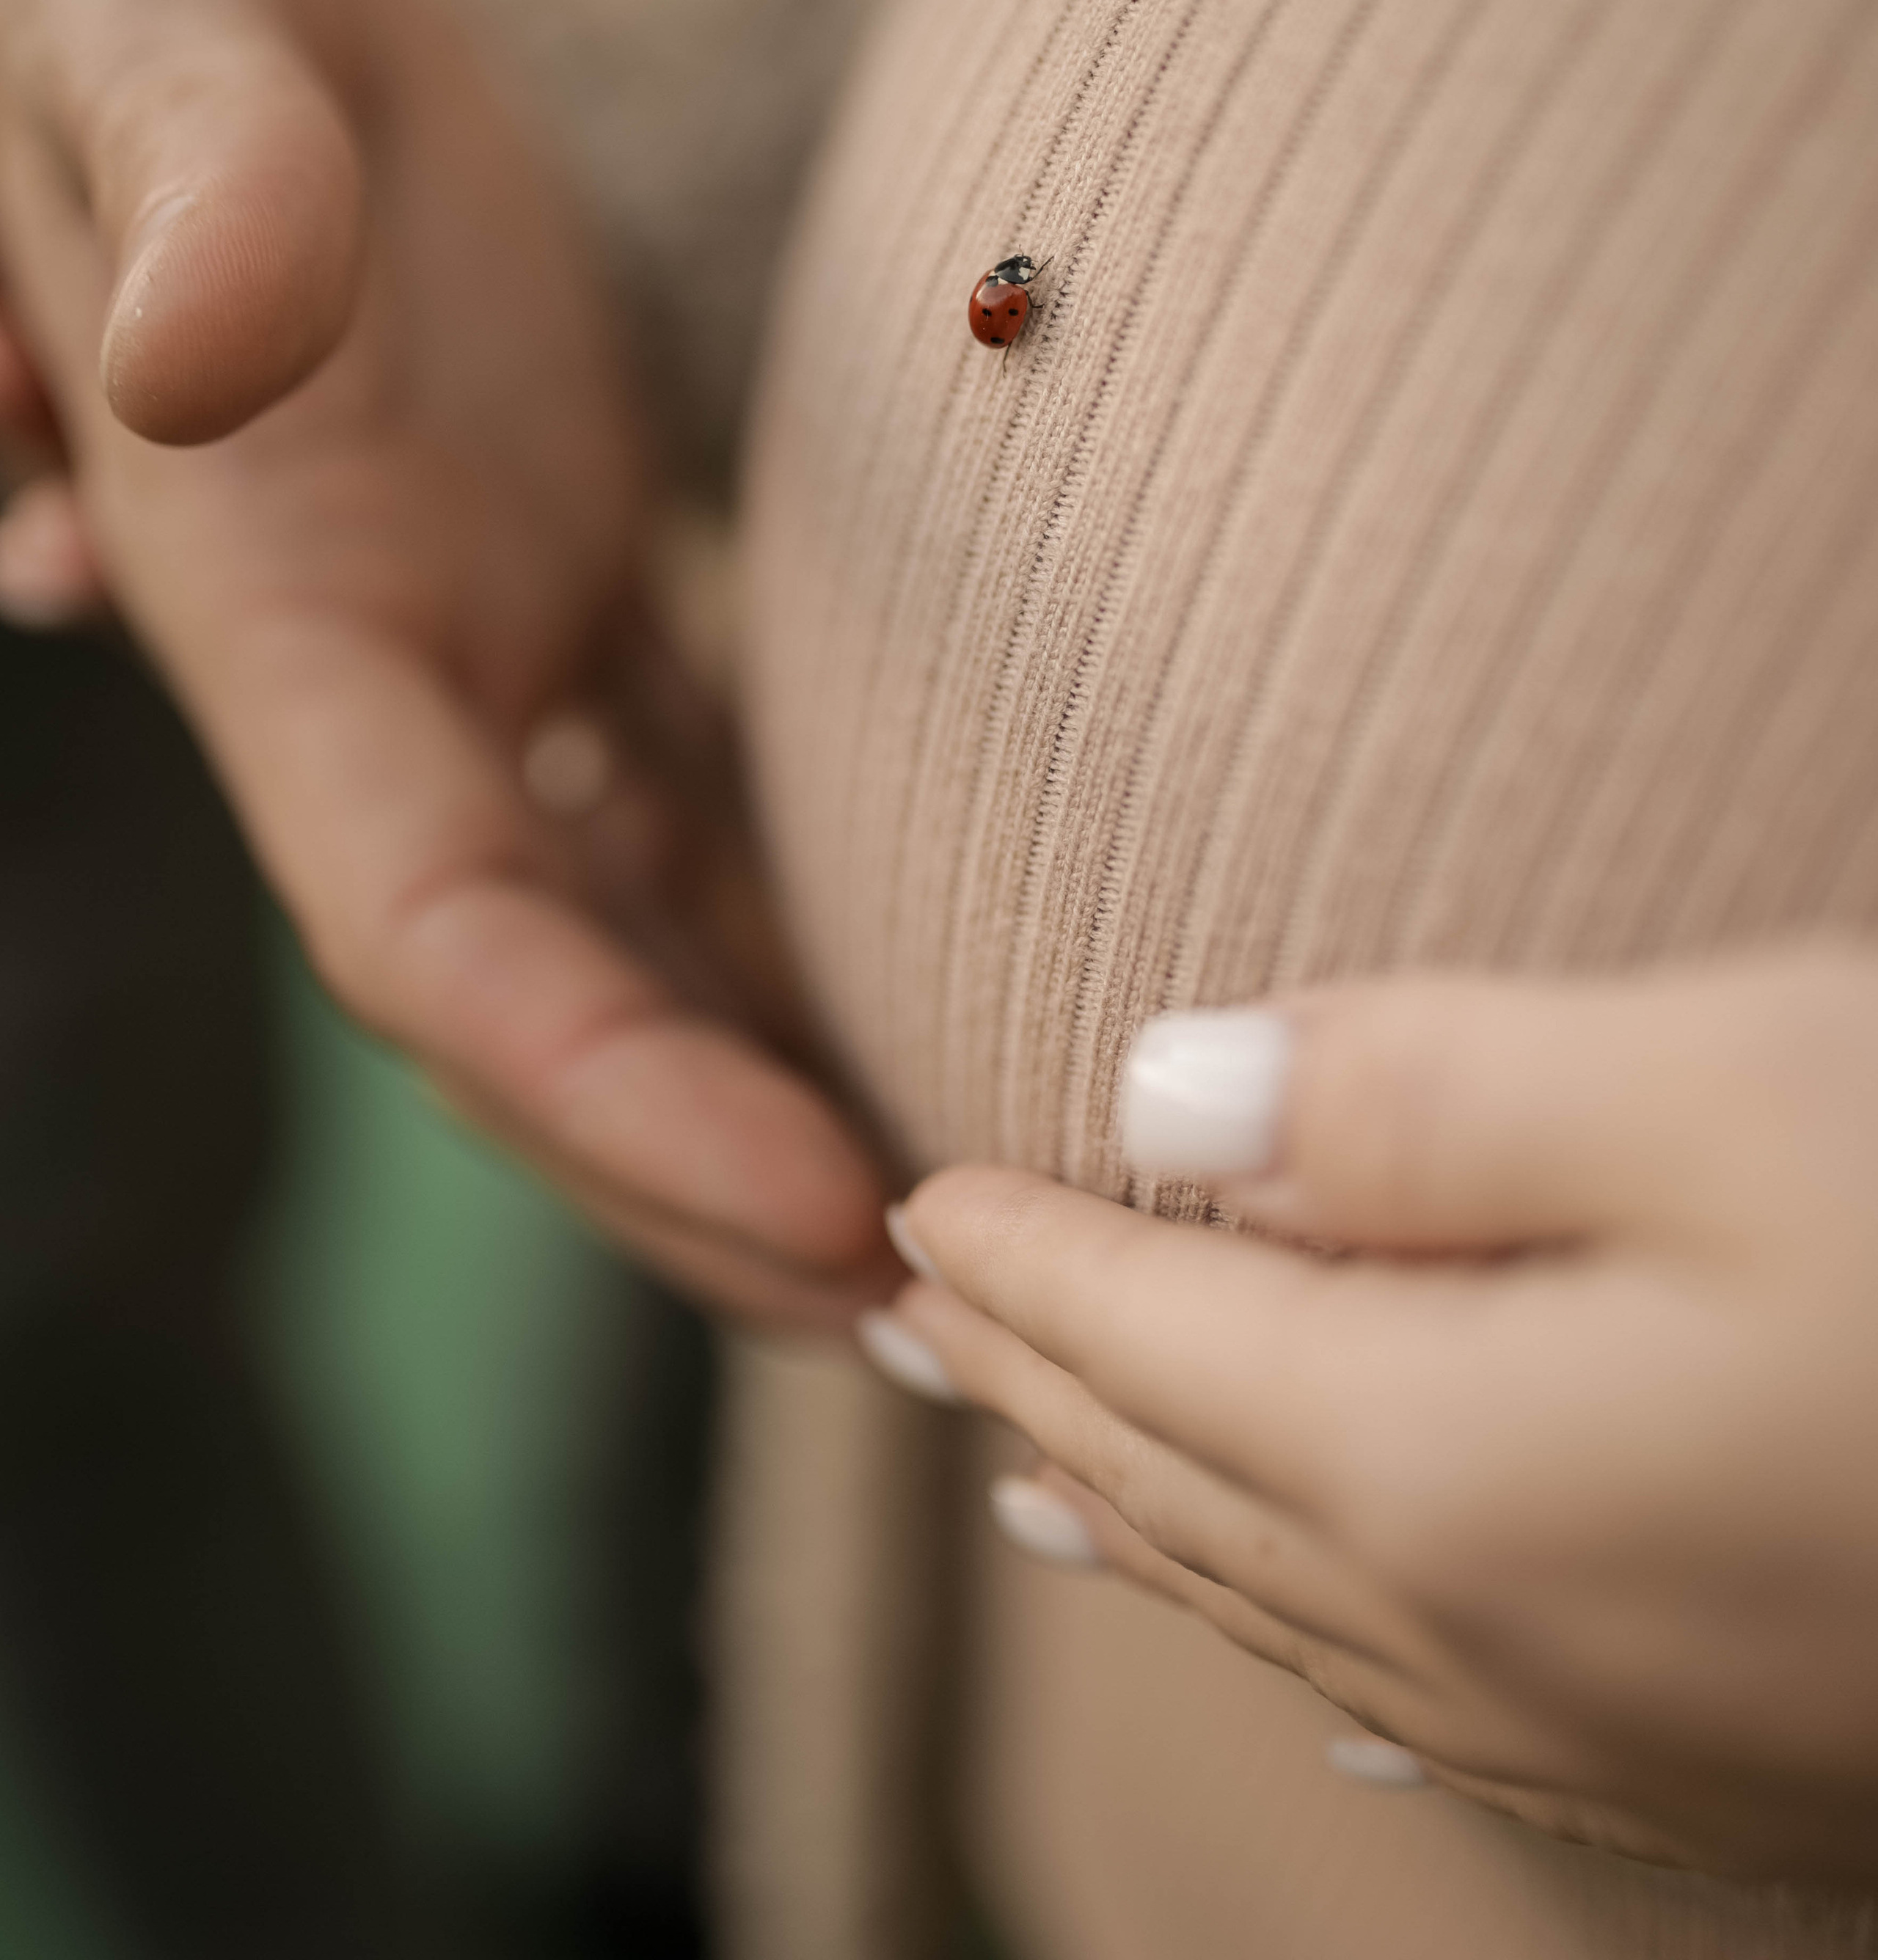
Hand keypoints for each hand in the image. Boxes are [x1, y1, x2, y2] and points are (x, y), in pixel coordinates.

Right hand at [0, 0, 891, 1326]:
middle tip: (948, 1326)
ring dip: (757, 1097)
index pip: (423, 928)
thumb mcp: (150, 13)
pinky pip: (677, 804)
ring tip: (961, 1244)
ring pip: (616, 939)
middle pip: (540, 1004)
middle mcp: (374, 672)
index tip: (816, 1210)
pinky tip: (916, 1009)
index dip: (602, 1090)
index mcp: (273, 600)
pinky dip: (775, 928)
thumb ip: (196, 175)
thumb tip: (194, 351)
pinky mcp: (558, 570)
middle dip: (708, 1179)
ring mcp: (470, 640)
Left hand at [875, 946, 1877, 1875]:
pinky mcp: (1753, 1778)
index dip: (1029, 1258)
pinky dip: (1321, 1656)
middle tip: (912, 1326)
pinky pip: (1446, 1728)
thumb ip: (1430, 1099)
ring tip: (1035, 1479)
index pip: (1161, 1340)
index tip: (917, 1206)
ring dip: (1146, 1524)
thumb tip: (1169, 1097)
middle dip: (1036, 1392)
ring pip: (1296, 1619)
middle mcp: (1505, 1641)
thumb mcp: (1730, 1099)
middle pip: (1189, 1488)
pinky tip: (1326, 1680)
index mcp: (1450, 1466)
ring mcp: (1630, 1742)